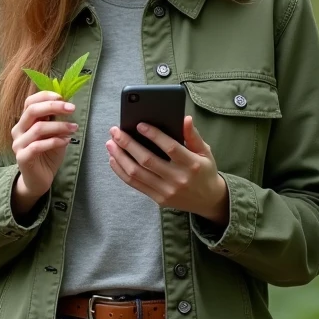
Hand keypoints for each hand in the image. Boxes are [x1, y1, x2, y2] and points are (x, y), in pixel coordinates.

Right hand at [11, 90, 77, 213]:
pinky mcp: (22, 157)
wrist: (39, 180)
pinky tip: (66, 141)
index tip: (63, 97)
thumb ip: (57, 121)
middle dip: (54, 106)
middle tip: (71, 108)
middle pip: (32, 111)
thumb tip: (68, 105)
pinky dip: (55, 141)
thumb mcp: (55, 134)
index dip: (46, 96)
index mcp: (24, 122)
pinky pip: (38, 146)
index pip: (30, 102)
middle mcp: (18, 130)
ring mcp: (18, 144)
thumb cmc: (47, 155)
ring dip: (59, 126)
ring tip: (74, 128)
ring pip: (38, 128)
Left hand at [105, 115, 228, 224]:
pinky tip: (114, 159)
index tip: (139, 124)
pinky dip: (121, 171)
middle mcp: (178, 179)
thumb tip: (185, 118)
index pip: (170, 148)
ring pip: (137, 173)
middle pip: (147, 160)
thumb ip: (193, 135)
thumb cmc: (204, 171)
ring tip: (110, 144)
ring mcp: (167, 191)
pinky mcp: (158, 199)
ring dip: (120, 157)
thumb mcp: (205, 152)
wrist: (209, 200)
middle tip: (115, 131)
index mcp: (192, 164)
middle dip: (128, 144)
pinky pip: (135, 184)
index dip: (154, 135)